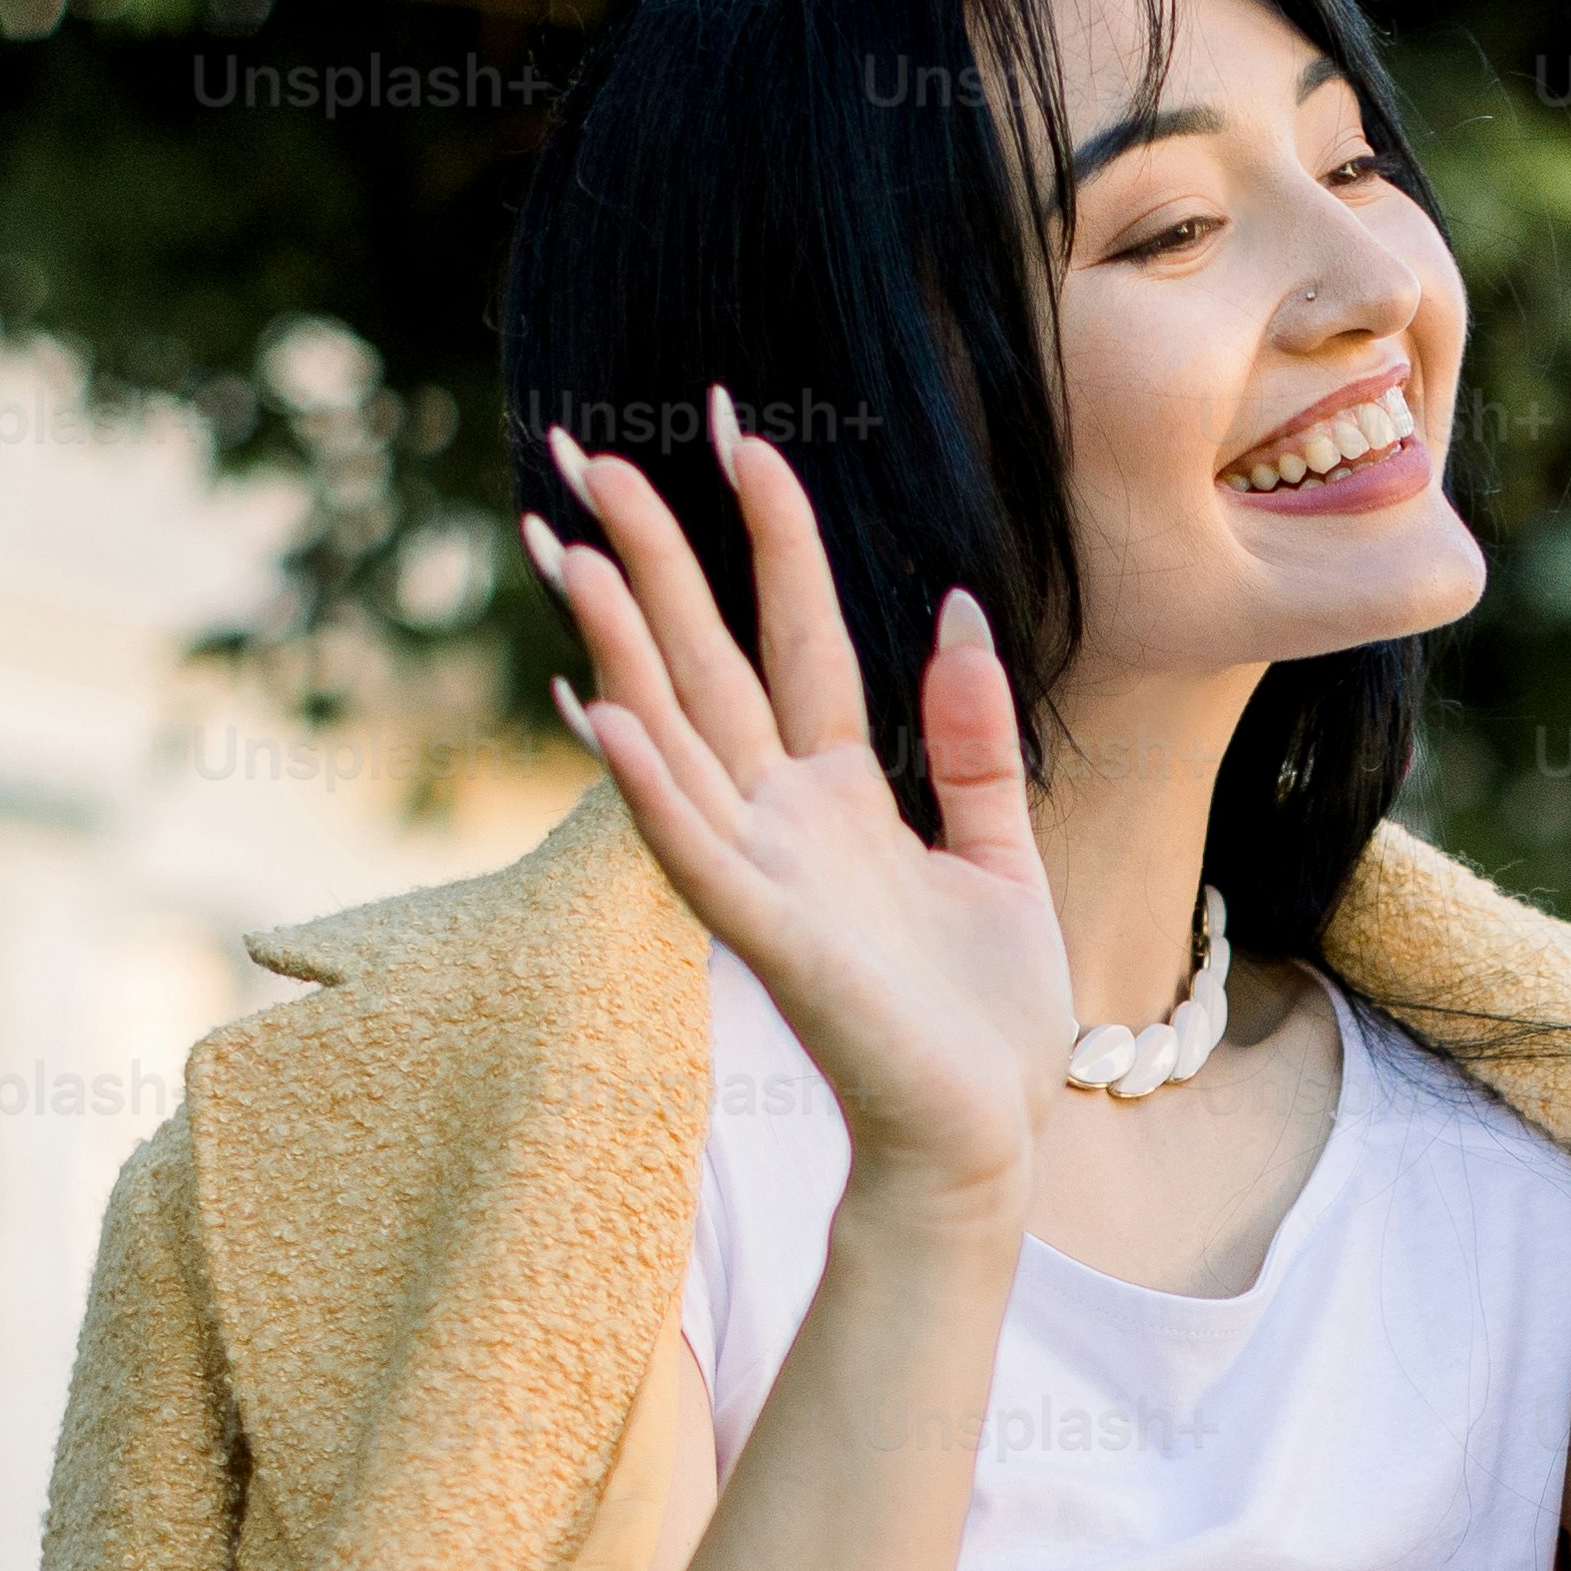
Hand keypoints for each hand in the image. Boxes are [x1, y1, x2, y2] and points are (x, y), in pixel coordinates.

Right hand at [526, 391, 1067, 1222]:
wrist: (988, 1138)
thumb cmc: (985, 1020)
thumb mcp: (999, 852)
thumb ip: (969, 740)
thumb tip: (957, 611)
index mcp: (839, 795)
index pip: (794, 635)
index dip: (770, 533)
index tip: (736, 431)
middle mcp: (785, 821)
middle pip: (706, 663)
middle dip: (651, 559)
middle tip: (582, 453)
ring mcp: (769, 877)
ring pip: (678, 738)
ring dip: (623, 647)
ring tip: (571, 551)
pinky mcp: (773, 941)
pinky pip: (698, 853)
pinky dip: (652, 788)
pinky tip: (603, 716)